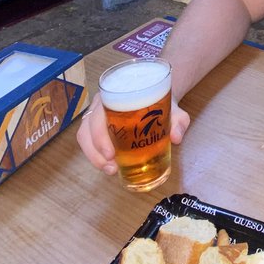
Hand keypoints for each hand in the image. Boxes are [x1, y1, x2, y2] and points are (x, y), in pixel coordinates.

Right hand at [76, 94, 190, 174]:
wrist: (157, 96)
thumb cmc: (162, 103)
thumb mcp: (175, 110)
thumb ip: (179, 121)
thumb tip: (176, 138)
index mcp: (116, 93)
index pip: (99, 111)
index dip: (100, 134)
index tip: (111, 153)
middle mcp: (102, 103)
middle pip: (88, 126)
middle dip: (96, 150)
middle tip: (112, 167)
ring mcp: (97, 114)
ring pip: (84, 135)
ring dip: (93, 155)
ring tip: (110, 170)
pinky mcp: (97, 126)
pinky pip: (88, 140)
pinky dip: (95, 155)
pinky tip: (108, 165)